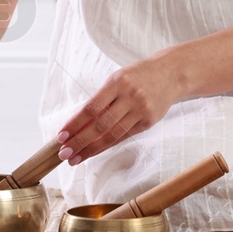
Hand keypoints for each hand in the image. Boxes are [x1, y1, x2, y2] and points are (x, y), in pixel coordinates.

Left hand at [56, 55, 184, 165]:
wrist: (171, 73)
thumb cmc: (138, 76)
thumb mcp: (117, 79)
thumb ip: (101, 99)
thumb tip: (78, 124)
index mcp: (117, 82)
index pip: (91, 108)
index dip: (75, 124)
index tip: (61, 136)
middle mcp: (130, 96)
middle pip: (101, 125)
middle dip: (80, 141)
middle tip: (64, 154)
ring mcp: (141, 110)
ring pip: (112, 135)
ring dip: (91, 149)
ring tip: (76, 158)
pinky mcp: (149, 121)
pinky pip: (124, 136)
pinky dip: (107, 145)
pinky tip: (95, 151)